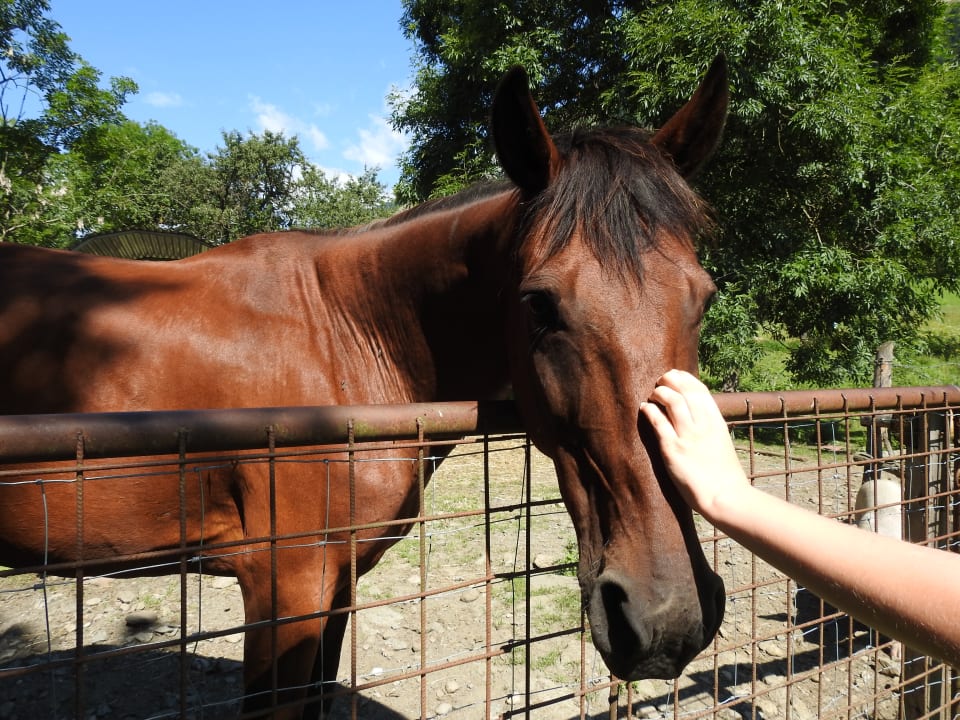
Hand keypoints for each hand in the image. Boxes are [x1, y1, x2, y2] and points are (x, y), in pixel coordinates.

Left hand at [640, 369, 748, 518]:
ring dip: (660, 393)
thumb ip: (711, 429)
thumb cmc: (724, 475)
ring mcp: (688, 436)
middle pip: (685, 391)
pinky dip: (650, 411)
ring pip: (672, 401)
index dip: (686, 379)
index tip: (676, 375)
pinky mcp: (673, 449)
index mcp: (717, 423)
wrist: (724, 496)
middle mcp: (703, 425)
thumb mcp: (722, 443)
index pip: (701, 391)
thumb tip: (699, 418)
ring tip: (653, 394)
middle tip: (661, 381)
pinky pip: (658, 423)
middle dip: (671, 380)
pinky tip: (644, 408)